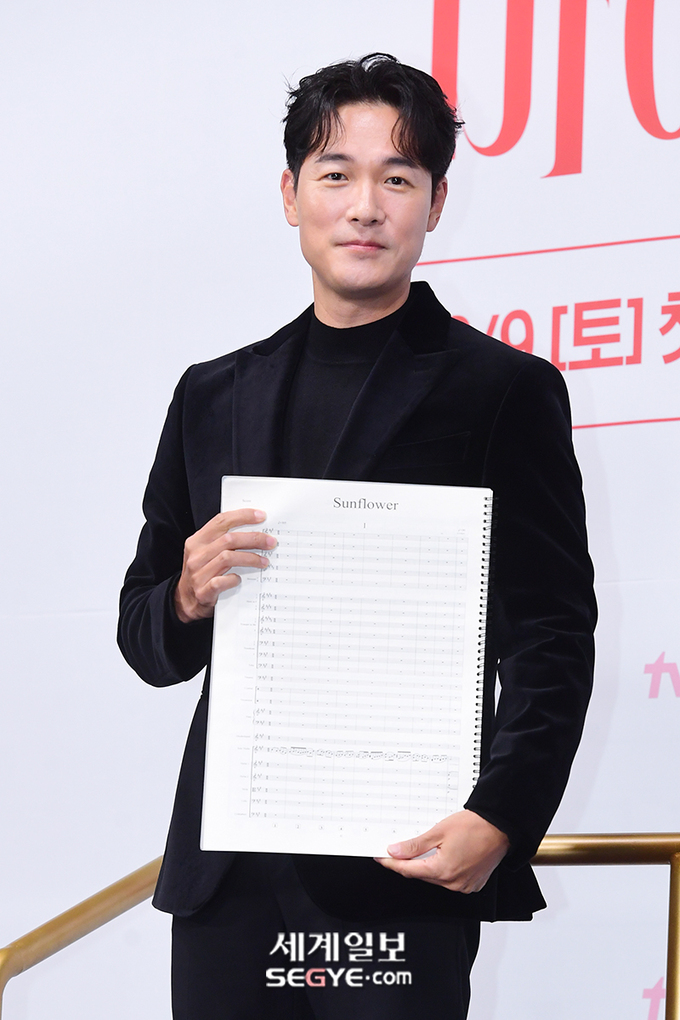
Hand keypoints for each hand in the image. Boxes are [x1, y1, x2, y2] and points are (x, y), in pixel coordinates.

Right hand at [174, 508, 276, 622]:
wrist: (185, 600)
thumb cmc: (202, 572)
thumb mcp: (206, 552)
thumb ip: (222, 541)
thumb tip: (255, 530)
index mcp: (197, 541)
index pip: (221, 521)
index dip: (243, 516)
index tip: (261, 516)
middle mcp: (196, 555)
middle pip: (229, 539)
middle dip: (254, 538)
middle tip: (270, 542)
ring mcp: (198, 573)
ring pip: (228, 558)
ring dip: (250, 558)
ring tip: (264, 561)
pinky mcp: (203, 591)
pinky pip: (221, 582)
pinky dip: (234, 579)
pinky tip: (241, 579)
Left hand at [375, 809, 509, 893]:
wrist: (500, 826)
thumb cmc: (474, 826)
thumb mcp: (439, 832)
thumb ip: (415, 846)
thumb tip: (395, 852)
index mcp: (443, 870)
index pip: (408, 870)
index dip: (392, 863)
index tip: (381, 857)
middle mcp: (454, 883)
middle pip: (422, 875)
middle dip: (409, 863)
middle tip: (398, 849)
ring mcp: (464, 885)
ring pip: (435, 877)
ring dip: (427, 866)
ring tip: (424, 849)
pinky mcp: (472, 884)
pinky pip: (450, 879)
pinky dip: (443, 869)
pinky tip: (442, 855)